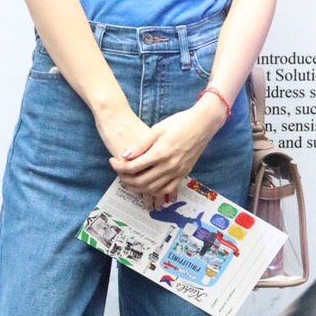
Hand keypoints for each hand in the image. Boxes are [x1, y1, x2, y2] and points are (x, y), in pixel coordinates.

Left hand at [109, 100, 224, 208]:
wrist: (203, 125)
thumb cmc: (179, 123)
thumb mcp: (157, 129)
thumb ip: (140, 144)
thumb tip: (124, 155)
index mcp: (160, 153)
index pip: (133, 167)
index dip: (119, 166)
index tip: (112, 161)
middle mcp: (169, 166)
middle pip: (140, 181)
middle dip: (125, 179)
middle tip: (118, 173)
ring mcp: (177, 172)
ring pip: (152, 189)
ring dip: (137, 188)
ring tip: (129, 181)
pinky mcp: (183, 174)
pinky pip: (167, 190)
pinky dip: (155, 192)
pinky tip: (147, 188)